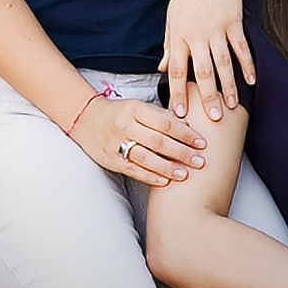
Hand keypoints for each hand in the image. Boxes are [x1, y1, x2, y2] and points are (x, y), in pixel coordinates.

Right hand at [70, 95, 206, 188]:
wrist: (85, 119)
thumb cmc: (119, 112)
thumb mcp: (138, 106)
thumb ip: (160, 116)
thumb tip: (188, 125)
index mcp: (135, 109)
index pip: (165, 123)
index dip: (186, 133)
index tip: (202, 142)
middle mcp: (125, 126)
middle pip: (158, 141)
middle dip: (181, 152)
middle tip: (200, 161)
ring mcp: (116, 144)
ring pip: (145, 157)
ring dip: (168, 167)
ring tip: (185, 174)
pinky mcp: (111, 160)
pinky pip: (133, 170)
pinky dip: (150, 177)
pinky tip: (165, 182)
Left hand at [159, 0, 251, 122]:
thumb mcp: (172, 17)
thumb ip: (170, 45)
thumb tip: (162, 69)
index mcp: (179, 36)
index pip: (176, 71)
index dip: (178, 94)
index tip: (179, 114)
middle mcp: (196, 36)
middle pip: (201, 73)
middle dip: (206, 98)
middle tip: (211, 120)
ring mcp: (216, 29)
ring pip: (223, 64)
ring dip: (228, 87)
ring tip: (233, 107)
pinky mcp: (234, 22)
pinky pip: (241, 48)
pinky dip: (247, 65)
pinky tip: (251, 81)